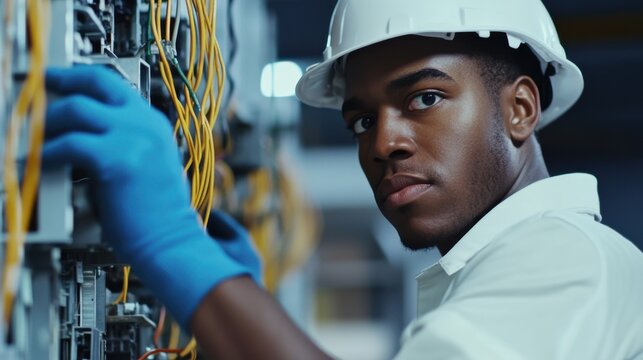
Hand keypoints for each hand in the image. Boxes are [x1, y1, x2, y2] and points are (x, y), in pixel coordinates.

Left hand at [43, 66, 251, 328]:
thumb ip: (123, 145)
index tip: (61, 78)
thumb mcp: (146, 166)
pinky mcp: (117, 159)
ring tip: (33, 136)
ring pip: (76, 109)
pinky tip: (40, 162)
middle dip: (59, 82)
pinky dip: (48, 152)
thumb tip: (81, 138)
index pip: (115, 84)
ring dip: (47, 122)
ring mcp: (134, 138)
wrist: (171, 241)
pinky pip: (69, 144)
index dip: (82, 77)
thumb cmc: (158, 215)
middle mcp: (145, 124)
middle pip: (95, 83)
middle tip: (38, 90)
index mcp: (154, 125)